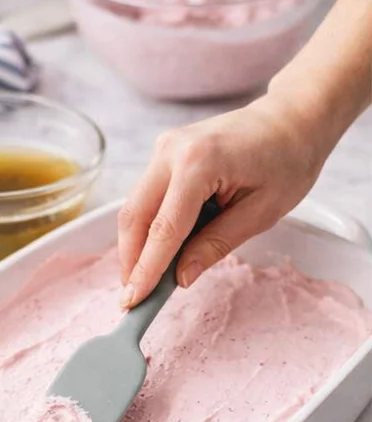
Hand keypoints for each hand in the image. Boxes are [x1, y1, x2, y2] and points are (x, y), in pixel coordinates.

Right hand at [116, 95, 324, 307]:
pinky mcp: (165, 154)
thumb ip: (216, 245)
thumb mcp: (260, 213)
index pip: (164, 229)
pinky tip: (156, 252)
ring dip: (135, 247)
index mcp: (199, 162)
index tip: (134, 301)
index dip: (147, 270)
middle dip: (130, 261)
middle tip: (132, 298)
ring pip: (133, 207)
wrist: (292, 119)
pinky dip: (146, 228)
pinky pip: (145, 197)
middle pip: (134, 216)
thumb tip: (181, 277)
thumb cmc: (287, 160)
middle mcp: (172, 150)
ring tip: (143, 280)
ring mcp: (165, 148)